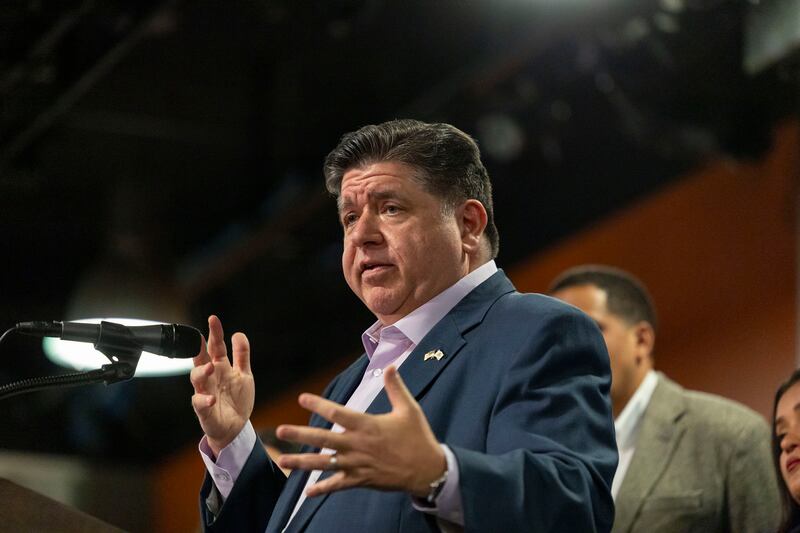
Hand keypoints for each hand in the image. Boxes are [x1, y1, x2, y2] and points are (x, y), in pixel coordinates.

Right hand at [190, 315, 254, 455]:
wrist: (235, 427)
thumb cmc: (237, 399)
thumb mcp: (244, 374)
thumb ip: (241, 355)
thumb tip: (238, 334)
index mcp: (220, 367)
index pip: (216, 346)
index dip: (215, 333)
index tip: (213, 319)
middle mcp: (210, 377)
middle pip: (202, 359)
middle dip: (200, 348)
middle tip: (202, 338)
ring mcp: (205, 392)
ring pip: (197, 379)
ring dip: (202, 372)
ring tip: (211, 366)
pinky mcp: (204, 409)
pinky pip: (200, 403)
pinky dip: (205, 400)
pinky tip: (212, 398)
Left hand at [276, 366, 445, 497]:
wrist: (428, 469)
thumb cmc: (418, 437)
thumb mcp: (409, 408)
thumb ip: (396, 387)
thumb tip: (390, 366)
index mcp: (368, 425)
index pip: (338, 412)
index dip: (318, 405)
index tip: (302, 398)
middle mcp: (358, 445)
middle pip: (324, 439)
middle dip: (300, 435)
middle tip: (280, 432)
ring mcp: (358, 464)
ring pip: (325, 463)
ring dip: (302, 463)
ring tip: (282, 460)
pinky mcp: (361, 480)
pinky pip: (338, 485)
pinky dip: (323, 488)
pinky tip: (307, 491)